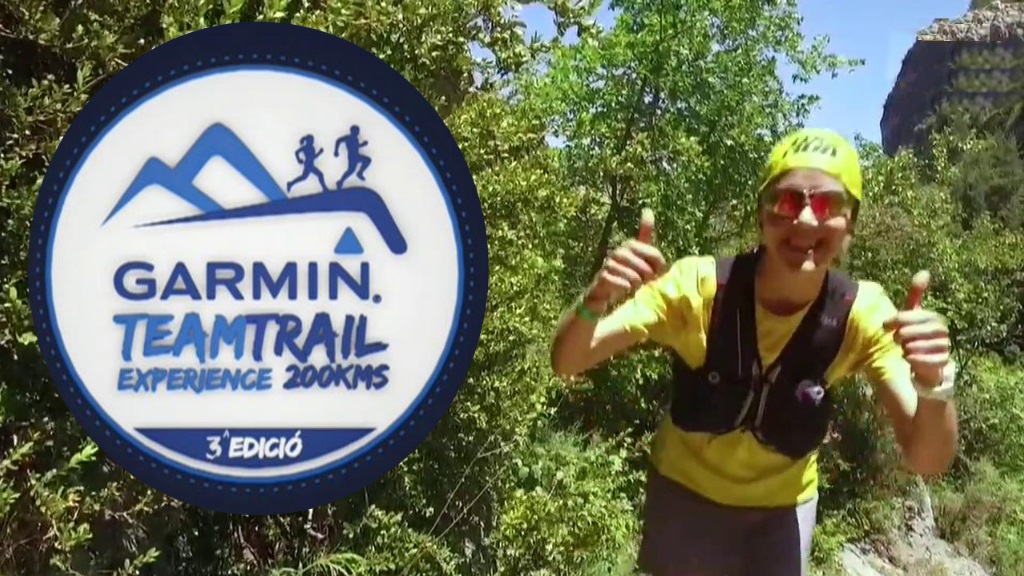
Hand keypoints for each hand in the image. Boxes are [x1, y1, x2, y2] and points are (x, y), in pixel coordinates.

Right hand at [585, 208, 666, 305]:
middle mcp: (616, 253)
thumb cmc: (630, 276)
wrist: (608, 296)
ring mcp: (607, 265)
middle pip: (628, 254)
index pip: (637, 243)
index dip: (651, 256)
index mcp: (628, 246)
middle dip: (643, 269)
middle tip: (650, 281)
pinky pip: (609, 277)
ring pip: (620, 267)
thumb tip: (647, 209)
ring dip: (633, 279)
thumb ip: (646, 236)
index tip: (660, 268)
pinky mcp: (599, 279)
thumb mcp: (644, 258)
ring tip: (639, 287)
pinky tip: (627, 290)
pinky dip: (621, 285)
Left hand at [883, 270, 950, 387]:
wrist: (922, 360)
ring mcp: (945, 347)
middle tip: (895, 338)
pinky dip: (917, 360)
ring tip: (903, 349)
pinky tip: (908, 358)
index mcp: (934, 318)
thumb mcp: (912, 313)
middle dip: (905, 333)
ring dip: (910, 347)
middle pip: (924, 330)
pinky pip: (933, 360)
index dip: (901, 319)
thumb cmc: (915, 333)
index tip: (884, 324)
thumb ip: (916, 294)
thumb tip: (925, 271)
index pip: (919, 315)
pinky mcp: (943, 362)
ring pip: (926, 345)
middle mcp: (943, 331)